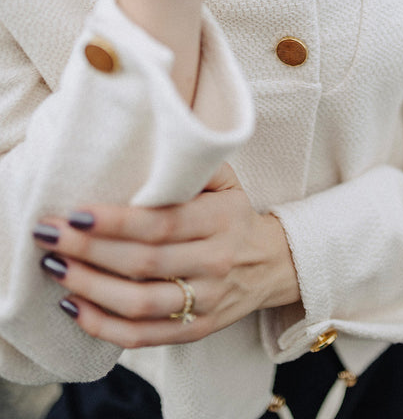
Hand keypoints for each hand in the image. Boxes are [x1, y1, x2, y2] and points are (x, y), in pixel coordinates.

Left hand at [33, 165, 300, 348]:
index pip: (164, 223)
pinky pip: (144, 336)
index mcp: (222, 220)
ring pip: (140, 303)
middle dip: (89, 249)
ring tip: (56, 267)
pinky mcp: (196, 330)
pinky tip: (74, 307)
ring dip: (90, 287)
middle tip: (49, 235)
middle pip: (144, 262)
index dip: (116, 221)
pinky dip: (104, 326)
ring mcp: (207, 301)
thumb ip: (192, 167)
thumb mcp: (226, 182)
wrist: (272, 264)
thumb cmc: (234, 215)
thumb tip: (146, 148)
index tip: (76, 212)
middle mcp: (216, 262)